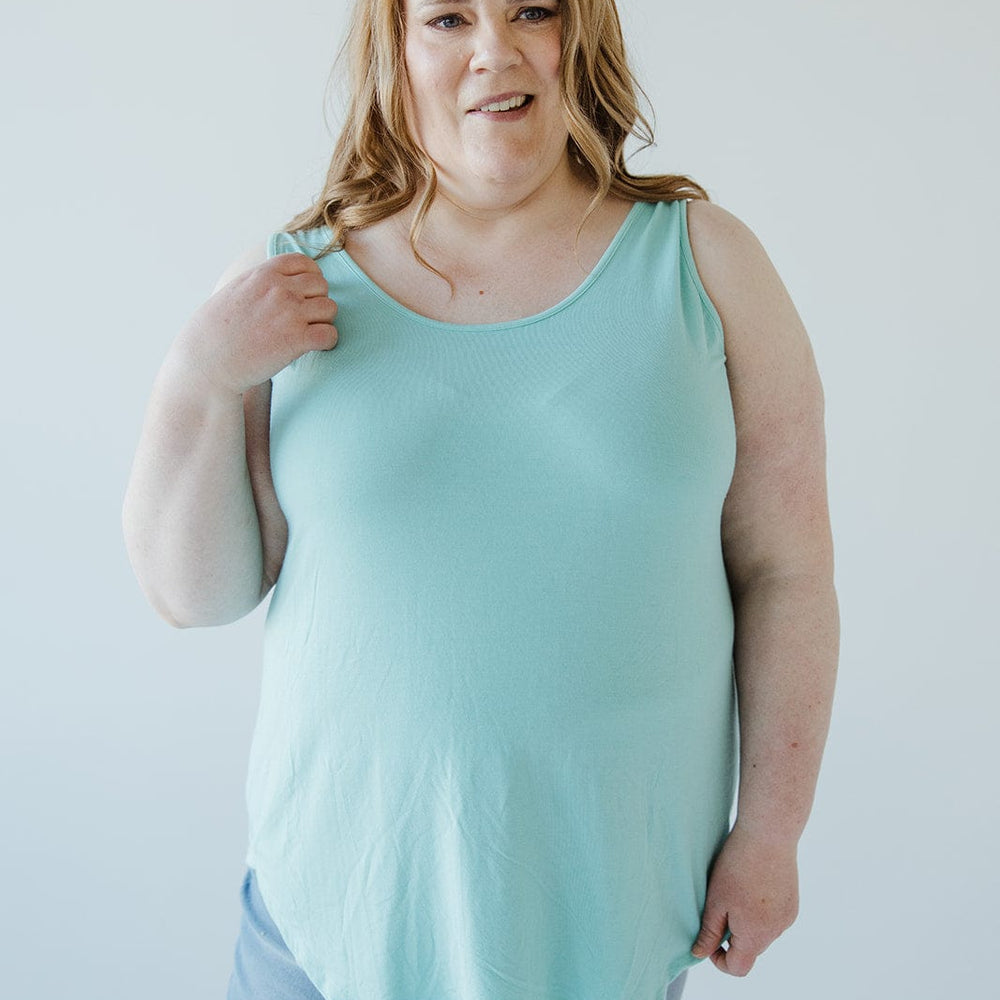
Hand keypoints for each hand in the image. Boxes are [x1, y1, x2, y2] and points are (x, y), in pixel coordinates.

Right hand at [176, 252, 338, 394]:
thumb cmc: (215, 331)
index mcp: (264, 274)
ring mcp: (289, 313)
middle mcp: (280, 289)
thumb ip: (260, 281)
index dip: (311, 278)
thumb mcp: (236, 291)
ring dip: (324, 321)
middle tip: (306, 319)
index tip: (305, 295)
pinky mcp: (296, 340)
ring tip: (309, 333)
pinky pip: (330, 334)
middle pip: (322, 286)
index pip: (305, 263)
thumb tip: (279, 281)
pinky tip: (314, 347)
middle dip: (317, 301)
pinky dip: (327, 342)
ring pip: (330, 309)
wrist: (207, 362)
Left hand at [691, 822, 799, 976]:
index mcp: (755, 936)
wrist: (769, 834)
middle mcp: (776, 932)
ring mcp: (788, 917)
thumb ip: (709, 932)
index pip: (738, 967)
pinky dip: (760, 910)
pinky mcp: (793, 903)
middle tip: (720, 905)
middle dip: (732, 935)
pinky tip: (752, 884)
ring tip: (736, 890)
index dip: (719, 959)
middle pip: (750, 949)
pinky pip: (773, 918)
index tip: (709, 937)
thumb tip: (699, 954)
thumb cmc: (737, 866)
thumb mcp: (716, 900)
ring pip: (762, 932)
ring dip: (747, 922)